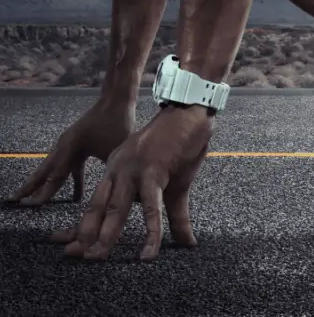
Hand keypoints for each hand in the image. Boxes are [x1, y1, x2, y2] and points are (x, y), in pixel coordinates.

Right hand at [6, 96, 134, 205]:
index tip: (30, 206)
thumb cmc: (117, 124)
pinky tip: (75, 196)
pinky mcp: (77, 143)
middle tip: (14, 200)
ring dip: (44, 183)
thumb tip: (108, 194)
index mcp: (70, 148)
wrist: (116, 100)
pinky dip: (68, 179)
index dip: (43, 193)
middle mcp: (64, 145)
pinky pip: (69, 166)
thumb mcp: (114, 151)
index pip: (54, 177)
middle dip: (30, 187)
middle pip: (45, 171)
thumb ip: (109, 173)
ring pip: (53, 168)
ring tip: (32, 198)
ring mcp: (69, 143)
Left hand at [52, 104, 212, 260]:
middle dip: (86, 234)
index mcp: (118, 169)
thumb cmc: (180, 146)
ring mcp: (135, 171)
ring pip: (116, 208)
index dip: (81, 224)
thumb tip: (187, 242)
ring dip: (107, 235)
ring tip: (98, 257)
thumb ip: (175, 217)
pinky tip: (148, 252)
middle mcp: (120, 170)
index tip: (65, 244)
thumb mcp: (173, 186)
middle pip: (99, 207)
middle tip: (76, 256)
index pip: (95, 201)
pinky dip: (151, 232)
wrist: (189, 116)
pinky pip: (151, 208)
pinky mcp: (154, 173)